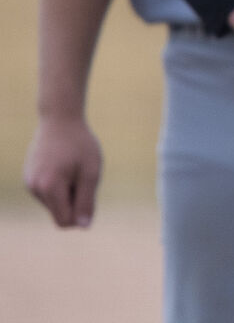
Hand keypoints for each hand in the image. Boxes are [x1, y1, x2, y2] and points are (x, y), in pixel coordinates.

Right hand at [22, 113, 102, 227]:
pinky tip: (63, 165)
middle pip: (60, 212)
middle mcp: (34, 189)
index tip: (90, 195)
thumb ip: (87, 201)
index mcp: (49, 188)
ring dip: (67, 192)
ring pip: (54, 203)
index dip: (81, 215)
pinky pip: (48, 193)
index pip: (65, 221)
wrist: (59, 119)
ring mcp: (29, 183)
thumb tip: (83, 226)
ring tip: (72, 168)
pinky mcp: (28, 178)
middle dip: (74, 200)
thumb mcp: (91, 172)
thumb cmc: (80, 144)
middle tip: (82, 175)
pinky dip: (59, 185)